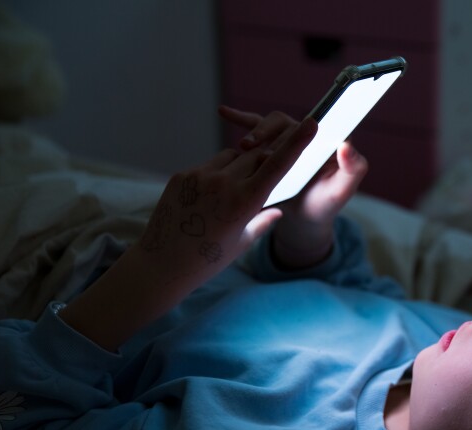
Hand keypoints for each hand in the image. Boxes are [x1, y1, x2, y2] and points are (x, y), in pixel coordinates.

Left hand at [135, 113, 317, 284]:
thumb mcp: (242, 242)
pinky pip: (209, 165)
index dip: (296, 143)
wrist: (161, 265)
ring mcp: (200, 177)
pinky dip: (216, 175)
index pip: (277, 164)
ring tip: (229, 196)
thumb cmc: (207, 260)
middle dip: (265, 161)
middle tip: (265, 176)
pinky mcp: (182, 176)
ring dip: (240, 166)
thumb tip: (279, 211)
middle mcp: (223, 184)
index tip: (310, 123)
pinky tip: (206, 200)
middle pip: (256, 157)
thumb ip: (262, 221)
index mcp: (245, 202)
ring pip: (232, 157)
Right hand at [219, 105, 368, 267]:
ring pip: (268, 125)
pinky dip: (239, 117)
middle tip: (254, 145)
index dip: (306, 124)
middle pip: (287, 123)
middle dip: (269, 132)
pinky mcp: (269, 143)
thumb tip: (347, 145)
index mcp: (327, 140)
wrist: (303, 216)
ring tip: (243, 146)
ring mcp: (286, 137)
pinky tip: (223, 112)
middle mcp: (306, 133)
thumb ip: (353, 170)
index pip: (318, 123)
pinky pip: (254, 126)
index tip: (294, 129)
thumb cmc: (324, 204)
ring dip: (255, 132)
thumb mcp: (341, 192)